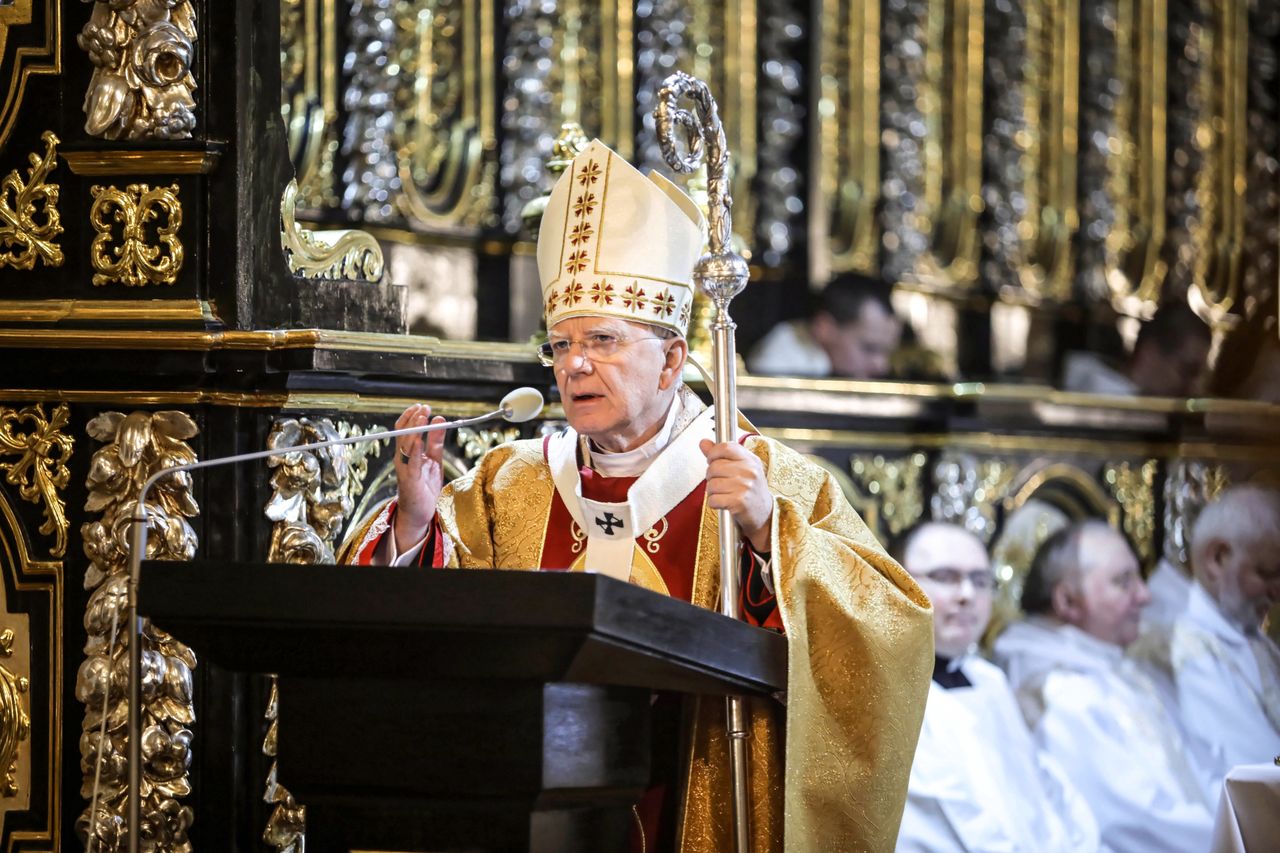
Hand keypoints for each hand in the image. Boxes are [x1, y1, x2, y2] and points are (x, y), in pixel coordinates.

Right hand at [393, 403, 445, 553]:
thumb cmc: (425, 486)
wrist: (419, 513)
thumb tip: (439, 419)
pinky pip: (411, 463)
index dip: (411, 416)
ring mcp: (405, 469)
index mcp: (407, 453)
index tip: (422, 406)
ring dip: (414, 430)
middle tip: (424, 408)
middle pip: (402, 434)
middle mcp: (402, 459)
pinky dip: (415, 450)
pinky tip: (419, 440)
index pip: (403, 430)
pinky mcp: (410, 481)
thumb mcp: (434, 459)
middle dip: (413, 419)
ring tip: (423, 417)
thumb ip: (435, 441)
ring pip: (405, 445)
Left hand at [700, 439, 772, 552]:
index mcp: (750, 460)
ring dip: (712, 491)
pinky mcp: (739, 502)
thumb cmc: (750, 490)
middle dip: (711, 477)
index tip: (712, 461)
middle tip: (720, 483)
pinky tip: (724, 503)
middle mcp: (749, 471)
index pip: (726, 447)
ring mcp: (745, 486)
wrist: (765, 514)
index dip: (713, 454)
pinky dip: (714, 503)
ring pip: (711, 484)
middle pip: (714, 467)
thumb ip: (721, 455)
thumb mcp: (741, 468)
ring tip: (723, 493)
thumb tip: (703, 442)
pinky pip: (713, 499)